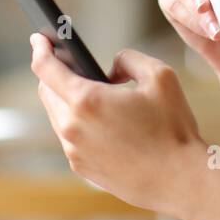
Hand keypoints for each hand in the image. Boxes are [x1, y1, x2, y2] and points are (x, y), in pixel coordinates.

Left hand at [29, 33, 207, 216]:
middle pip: (46, 91)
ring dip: (66, 99)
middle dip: (54, 73)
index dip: (40, 48)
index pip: (45, 68)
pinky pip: (70, 137)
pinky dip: (78, 123)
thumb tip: (111, 69)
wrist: (179, 179)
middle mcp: (72, 127)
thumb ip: (128, 59)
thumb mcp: (159, 76)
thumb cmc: (172, 128)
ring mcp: (74, 151)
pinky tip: (101, 121)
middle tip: (70, 63)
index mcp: (86, 100)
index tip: (40, 39)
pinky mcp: (81, 168)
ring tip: (91, 92)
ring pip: (57, 115)